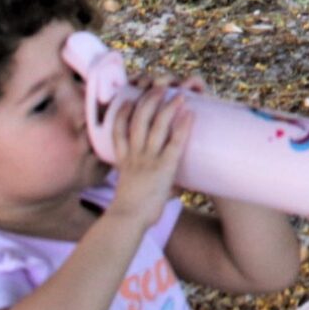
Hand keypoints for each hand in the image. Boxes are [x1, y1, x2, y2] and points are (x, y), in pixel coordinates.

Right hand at [104, 78, 195, 232]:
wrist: (128, 221)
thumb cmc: (130, 211)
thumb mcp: (130, 189)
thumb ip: (142, 180)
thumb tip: (164, 185)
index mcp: (123, 160)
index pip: (118, 131)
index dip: (121, 113)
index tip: (126, 101)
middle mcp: (134, 155)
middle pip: (138, 120)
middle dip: (147, 101)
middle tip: (157, 88)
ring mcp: (148, 159)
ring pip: (156, 126)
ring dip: (167, 107)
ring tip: (178, 94)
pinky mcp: (164, 167)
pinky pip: (174, 142)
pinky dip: (182, 126)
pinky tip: (190, 114)